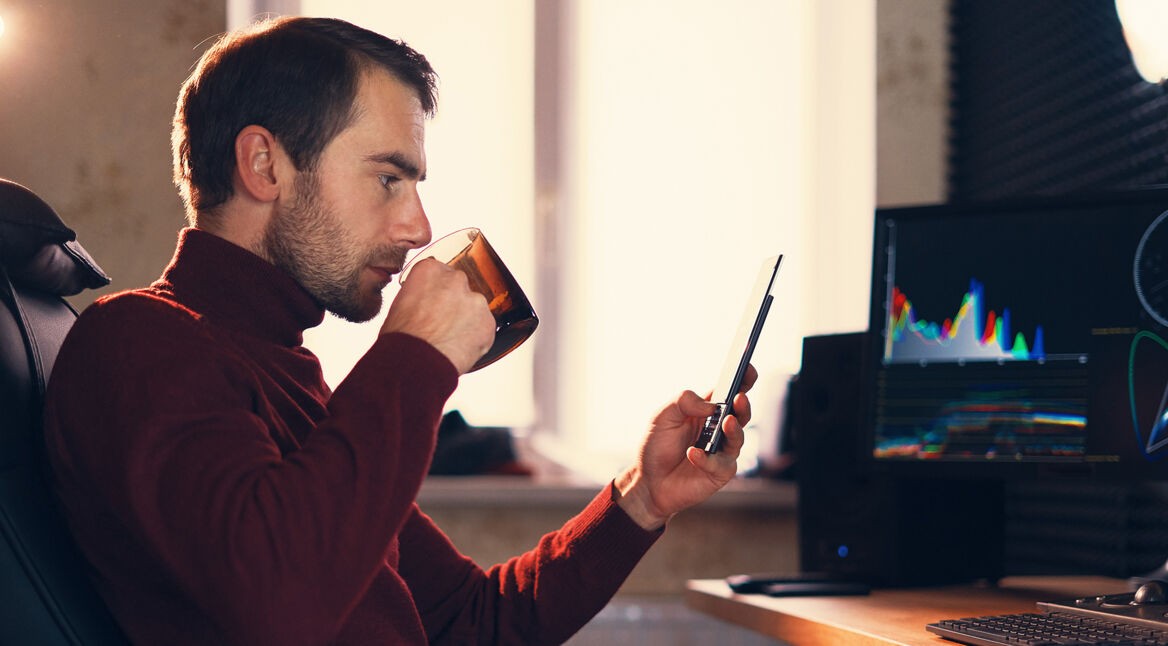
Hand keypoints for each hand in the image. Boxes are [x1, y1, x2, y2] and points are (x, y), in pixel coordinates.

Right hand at [381, 258, 495, 373]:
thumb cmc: (401, 338)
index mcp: (430, 270)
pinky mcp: (488, 322)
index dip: (435, 293)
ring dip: (466, 321)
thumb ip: (419, 294)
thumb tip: (425, 302)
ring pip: (474, 308)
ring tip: (449, 339)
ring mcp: (475, 301)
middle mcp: (455, 280)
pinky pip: (484, 328)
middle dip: (453, 304)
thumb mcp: (400, 303)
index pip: (439, 274)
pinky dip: (475, 338)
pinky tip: (459, 347)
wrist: (414, 362)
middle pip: (459, 288)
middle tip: (441, 324)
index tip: (433, 305)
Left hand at [615, 365, 756, 529]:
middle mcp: (719, 430)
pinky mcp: (719, 473)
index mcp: (708, 411)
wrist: (648, 481)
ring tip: (726, 421)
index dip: (743, 380)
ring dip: (734, 430)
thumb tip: (709, 404)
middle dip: (743, 405)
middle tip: (739, 398)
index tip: (748, 368)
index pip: (730, 392)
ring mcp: (722, 452)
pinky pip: (719, 464)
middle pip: (740, 414)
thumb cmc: (657, 446)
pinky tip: (693, 453)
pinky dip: (706, 458)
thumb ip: (683, 402)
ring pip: (737, 439)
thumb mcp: (662, 417)